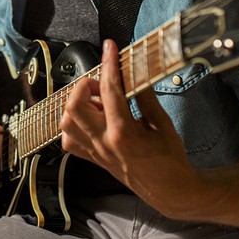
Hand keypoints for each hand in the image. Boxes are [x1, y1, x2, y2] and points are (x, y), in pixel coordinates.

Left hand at [59, 39, 193, 203]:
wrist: (169, 190)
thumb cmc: (170, 159)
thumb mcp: (163, 124)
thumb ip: (146, 98)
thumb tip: (135, 74)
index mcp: (124, 132)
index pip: (110, 89)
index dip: (109, 63)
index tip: (110, 47)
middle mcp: (104, 142)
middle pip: (74, 106)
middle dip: (85, 86)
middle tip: (104, 83)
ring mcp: (96, 152)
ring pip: (67, 123)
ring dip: (78, 105)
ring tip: (98, 101)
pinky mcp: (94, 159)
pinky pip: (70, 141)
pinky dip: (74, 125)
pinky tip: (92, 119)